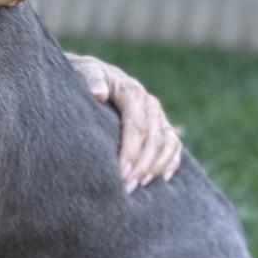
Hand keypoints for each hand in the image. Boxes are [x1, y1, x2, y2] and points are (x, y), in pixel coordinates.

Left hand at [67, 54, 182, 191]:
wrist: (90, 74)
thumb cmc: (83, 75)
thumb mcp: (83, 71)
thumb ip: (90, 79)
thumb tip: (99, 94)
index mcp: (131, 91)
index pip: (137, 125)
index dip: (131, 150)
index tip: (121, 172)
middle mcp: (149, 103)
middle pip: (154, 138)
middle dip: (143, 164)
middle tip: (127, 186)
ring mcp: (157, 115)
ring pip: (168, 143)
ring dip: (157, 166)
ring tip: (139, 184)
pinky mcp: (161, 125)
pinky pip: (173, 145)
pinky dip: (171, 161)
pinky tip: (161, 178)